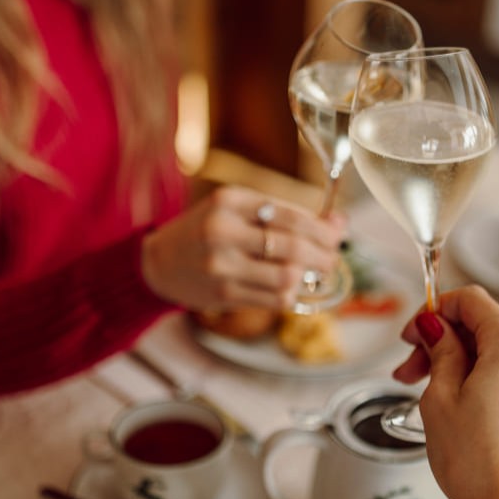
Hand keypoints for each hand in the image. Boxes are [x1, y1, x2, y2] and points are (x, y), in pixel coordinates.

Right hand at [141, 185, 345, 311]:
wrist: (159, 263)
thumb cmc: (207, 232)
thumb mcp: (236, 210)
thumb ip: (282, 214)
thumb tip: (339, 222)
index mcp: (230, 200)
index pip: (292, 215)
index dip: (323, 228)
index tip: (337, 233)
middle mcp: (224, 229)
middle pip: (293, 245)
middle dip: (324, 254)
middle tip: (332, 258)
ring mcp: (222, 264)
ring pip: (287, 275)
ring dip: (309, 277)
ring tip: (314, 274)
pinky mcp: (223, 292)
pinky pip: (273, 298)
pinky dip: (290, 295)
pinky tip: (289, 288)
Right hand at [392, 285, 498, 498]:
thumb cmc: (474, 463)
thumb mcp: (440, 398)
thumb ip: (440, 350)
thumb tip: (434, 326)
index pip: (472, 301)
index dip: (435, 310)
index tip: (412, 334)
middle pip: (485, 328)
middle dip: (444, 342)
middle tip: (408, 371)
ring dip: (462, 363)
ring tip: (428, 393)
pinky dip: (487, 380)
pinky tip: (461, 406)